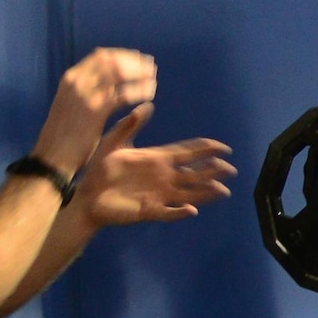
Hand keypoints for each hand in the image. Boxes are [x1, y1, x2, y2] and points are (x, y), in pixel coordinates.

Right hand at [31, 48, 158, 172]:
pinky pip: (123, 95)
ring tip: (152, 78)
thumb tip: (108, 83)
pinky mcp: (96, 111)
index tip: (137, 58)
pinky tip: (149, 93)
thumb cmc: (63, 134)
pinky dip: (139, 90)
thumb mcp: (71, 104)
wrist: (53, 155)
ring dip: (139, 73)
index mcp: (71, 78)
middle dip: (134, 61)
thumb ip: (87, 90)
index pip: (100, 56)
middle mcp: (77, 81)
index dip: (122, 55)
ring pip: (119, 74)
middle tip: (150, 65)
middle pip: (112, 61)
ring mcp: (86, 94)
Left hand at [73, 105, 234, 228]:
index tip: (223, 148)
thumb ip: (130, 125)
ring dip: (205, 192)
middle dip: (212, 171)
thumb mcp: (113, 142)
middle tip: (230, 169)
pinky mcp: (149, 211)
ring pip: (188, 193)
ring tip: (223, 190)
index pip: (187, 153)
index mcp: (157, 159)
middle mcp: (163, 177)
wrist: (86, 196)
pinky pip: (169, 212)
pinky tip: (191, 210)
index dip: (205, 150)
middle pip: (194, 174)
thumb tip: (148, 105)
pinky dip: (180, 212)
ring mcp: (158, 195)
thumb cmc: (99, 169)